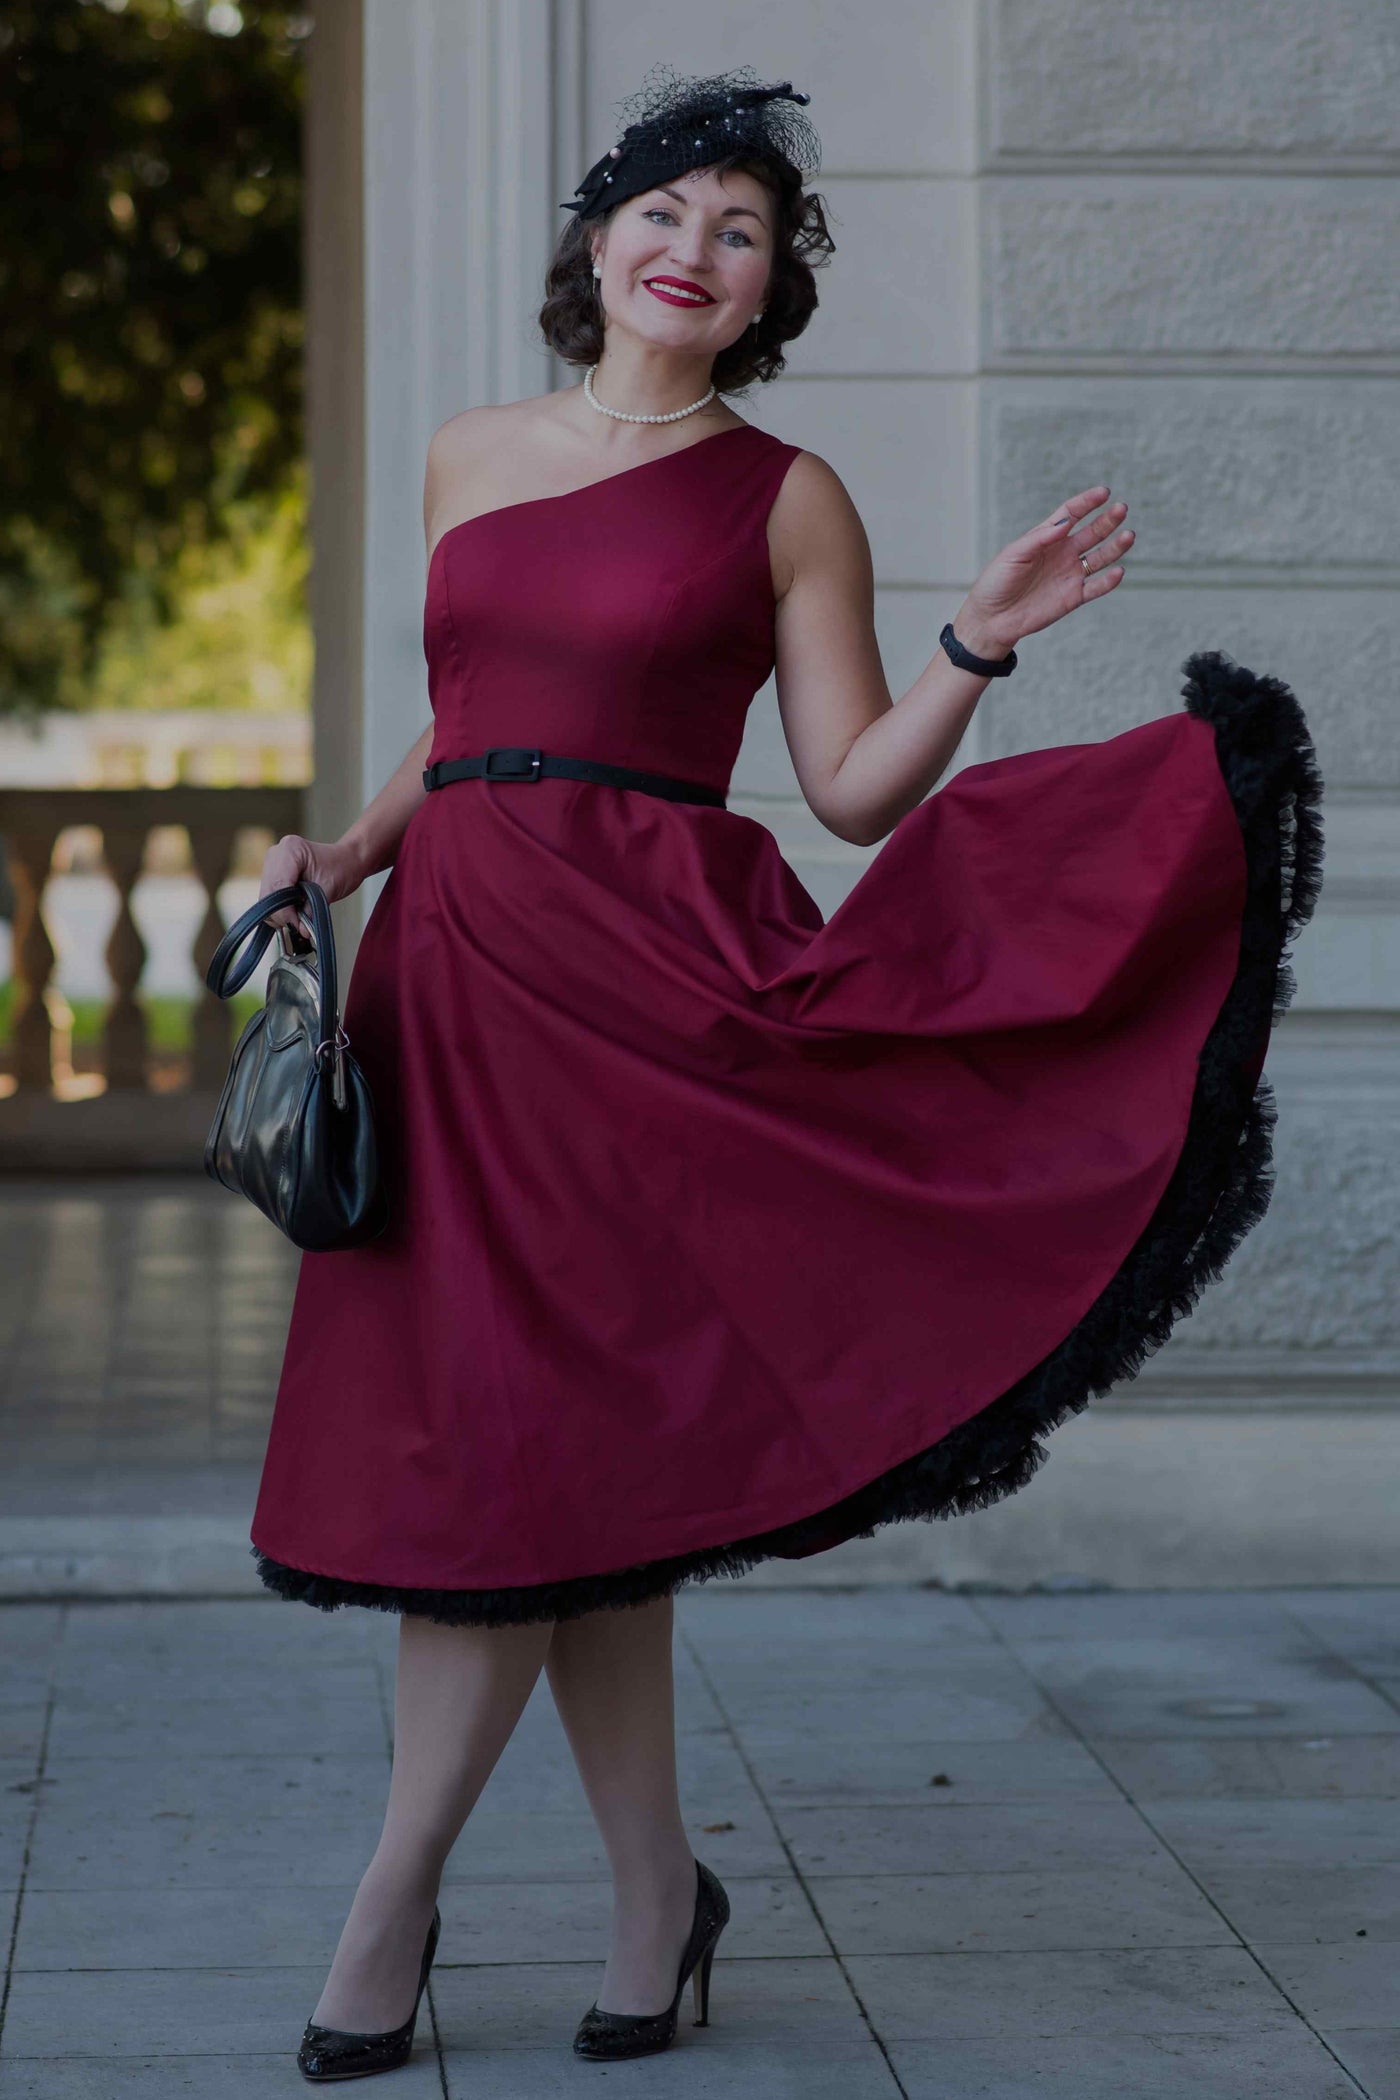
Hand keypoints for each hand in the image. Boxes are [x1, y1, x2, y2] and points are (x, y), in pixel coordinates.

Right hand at [258, 835, 365, 933]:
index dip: (285, 911)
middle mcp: (276, 853)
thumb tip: (300, 931)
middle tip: (299, 925)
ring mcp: (272, 862)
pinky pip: (269, 896)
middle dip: (282, 913)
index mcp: (290, 850)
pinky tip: (295, 908)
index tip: (297, 925)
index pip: (277, 887)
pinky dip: (280, 907)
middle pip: (267, 893)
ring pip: (266, 897)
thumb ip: (312, 911)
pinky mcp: (272, 872)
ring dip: (280, 912)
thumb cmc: (342, 867)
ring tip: (299, 915)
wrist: (346, 859)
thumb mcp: (329, 889)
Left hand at [959, 485, 1134, 653]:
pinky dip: (1108, 581)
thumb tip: (1065, 523)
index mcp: (1047, 538)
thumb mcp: (1014, 555)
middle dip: (1108, 520)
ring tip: (1129, 535)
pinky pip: (1096, 587)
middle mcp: (1063, 553)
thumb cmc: (997, 582)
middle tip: (1122, 509)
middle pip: (1092, 532)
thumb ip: (1039, 539)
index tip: (1103, 493)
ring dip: (1116, 547)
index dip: (1087, 502)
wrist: (992, 618)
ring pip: (1100, 557)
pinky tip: (1118, 571)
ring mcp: (1070, 574)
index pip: (1072, 514)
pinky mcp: (1073, 597)